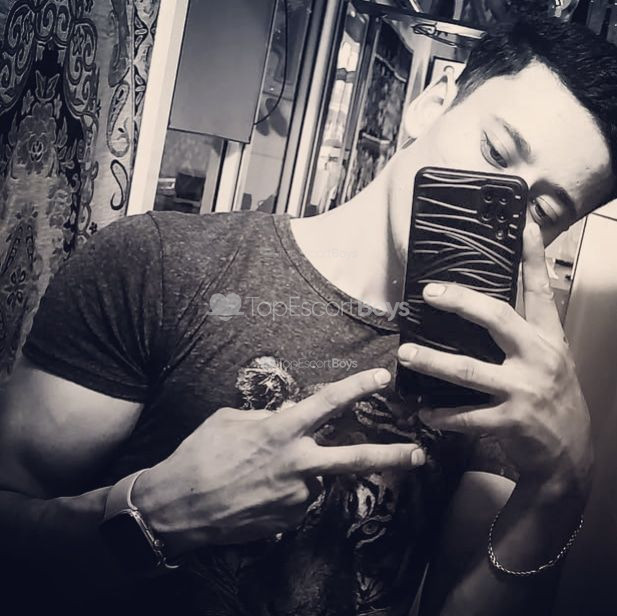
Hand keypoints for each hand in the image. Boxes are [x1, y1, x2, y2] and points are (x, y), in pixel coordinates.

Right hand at [133, 369, 424, 556]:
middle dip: (389, 456)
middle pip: (353, 459)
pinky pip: (296, 498)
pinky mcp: (287, 520)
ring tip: (259, 473)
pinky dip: (285, 490)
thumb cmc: (199, 454)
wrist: (177, 507)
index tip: (381, 378)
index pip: (328, 404)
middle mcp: (297, 464)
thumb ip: (266, 419)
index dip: (356, 388)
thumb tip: (288, 420)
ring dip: (300, 471)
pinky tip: (256, 491)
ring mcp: (294, 496)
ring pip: (313, 477)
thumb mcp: (229, 421)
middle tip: (418, 454)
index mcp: (281, 432)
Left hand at [397, 220, 592, 500]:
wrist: (571, 452)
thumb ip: (522, 331)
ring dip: (432, 362)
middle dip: (460, 302)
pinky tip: (424, 411)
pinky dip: (442, 415)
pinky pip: (467, 416)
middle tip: (428, 293)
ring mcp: (523, 390)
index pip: (540, 290)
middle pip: (497, 318)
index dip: (532, 257)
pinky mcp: (511, 421)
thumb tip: (483, 305)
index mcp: (546, 338)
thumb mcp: (549, 357)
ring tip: (405, 353)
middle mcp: (537, 358)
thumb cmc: (553, 396)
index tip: (523, 226)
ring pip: (469, 370)